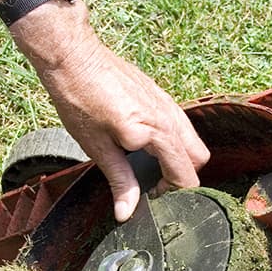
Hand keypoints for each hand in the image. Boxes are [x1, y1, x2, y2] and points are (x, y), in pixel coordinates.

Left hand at [9, 0, 209, 221]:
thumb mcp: (97, 148)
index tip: (153, 198)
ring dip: (180, 159)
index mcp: (157, 133)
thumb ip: (120, 181)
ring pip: (193, 141)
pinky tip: (147, 144)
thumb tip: (126, 213)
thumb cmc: (80, 99)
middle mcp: (169, 118)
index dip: (173, 194)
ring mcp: (168, 103)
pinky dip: (174, 142)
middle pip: (198, 159)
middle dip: (183, 177)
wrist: (72, 57)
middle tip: (155, 185)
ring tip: (151, 166)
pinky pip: (181, 125)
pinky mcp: (161, 96)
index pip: (185, 175)